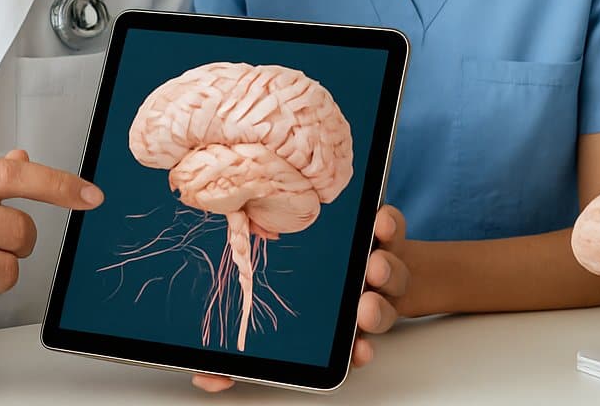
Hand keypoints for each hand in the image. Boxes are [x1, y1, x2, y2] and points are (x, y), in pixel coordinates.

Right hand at [189, 206, 411, 393]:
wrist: (326, 243)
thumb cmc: (284, 286)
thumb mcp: (257, 332)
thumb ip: (235, 362)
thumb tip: (208, 377)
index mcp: (336, 326)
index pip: (352, 347)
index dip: (358, 353)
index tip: (360, 352)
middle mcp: (361, 298)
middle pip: (379, 310)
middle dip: (377, 312)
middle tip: (366, 308)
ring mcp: (372, 264)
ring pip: (391, 273)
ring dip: (386, 271)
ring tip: (375, 265)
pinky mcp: (379, 230)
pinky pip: (390, 227)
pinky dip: (389, 225)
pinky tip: (378, 220)